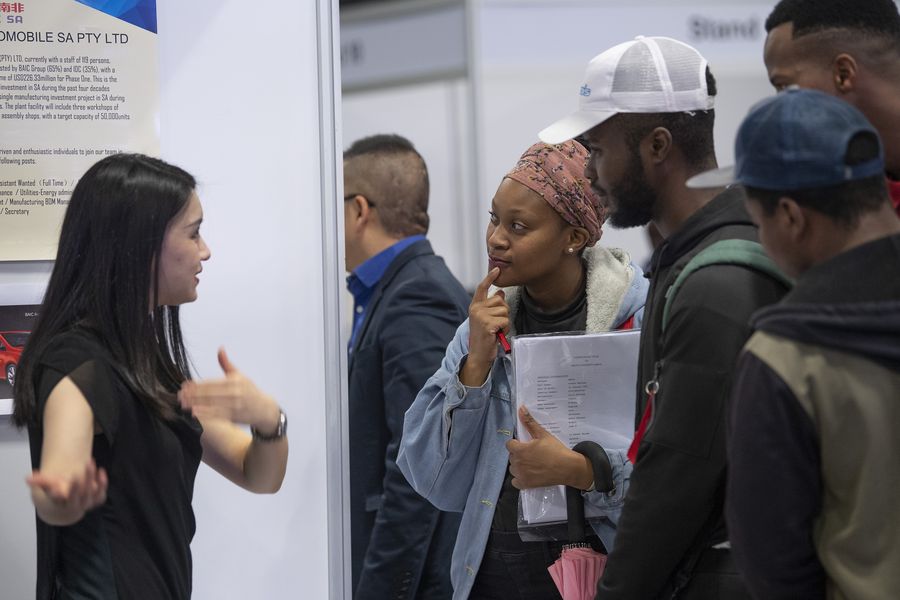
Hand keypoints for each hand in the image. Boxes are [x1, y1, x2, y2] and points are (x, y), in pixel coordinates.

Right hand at [27, 459, 107, 516]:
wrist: (67, 506)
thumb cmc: (55, 493)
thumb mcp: (45, 488)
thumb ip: (38, 482)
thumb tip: (28, 478)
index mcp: (59, 505)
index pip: (58, 500)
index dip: (57, 494)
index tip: (55, 487)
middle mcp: (73, 506)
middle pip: (77, 496)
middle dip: (79, 482)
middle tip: (80, 468)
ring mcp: (86, 504)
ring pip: (91, 494)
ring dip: (92, 478)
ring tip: (90, 462)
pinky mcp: (96, 500)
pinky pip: (101, 494)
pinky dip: (103, 484)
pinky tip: (101, 471)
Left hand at [178, 348, 279, 432]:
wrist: (264, 409)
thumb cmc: (250, 391)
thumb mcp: (240, 375)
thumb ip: (226, 363)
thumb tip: (220, 348)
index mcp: (235, 381)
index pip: (212, 383)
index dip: (197, 384)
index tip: (184, 385)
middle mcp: (235, 393)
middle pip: (209, 394)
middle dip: (193, 395)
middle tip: (179, 395)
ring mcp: (235, 406)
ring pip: (211, 405)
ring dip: (196, 404)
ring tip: (183, 404)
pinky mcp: (234, 417)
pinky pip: (217, 415)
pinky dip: (205, 414)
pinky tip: (195, 413)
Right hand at [460, 268, 508, 385]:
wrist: (479, 355)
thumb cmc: (484, 338)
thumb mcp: (487, 319)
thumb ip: (492, 306)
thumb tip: (501, 292)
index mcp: (475, 306)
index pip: (482, 288)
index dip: (490, 277)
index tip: (497, 269)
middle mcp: (476, 309)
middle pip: (500, 301)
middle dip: (504, 312)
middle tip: (497, 324)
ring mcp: (481, 316)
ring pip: (505, 311)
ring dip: (505, 322)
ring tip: (496, 330)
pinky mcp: (487, 324)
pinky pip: (505, 320)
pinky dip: (505, 329)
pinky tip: (497, 334)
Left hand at [506, 406, 593, 489]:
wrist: (567, 468)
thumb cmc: (555, 450)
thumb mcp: (542, 434)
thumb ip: (529, 422)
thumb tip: (521, 408)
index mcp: (520, 450)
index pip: (509, 444)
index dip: (517, 443)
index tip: (526, 444)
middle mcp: (517, 463)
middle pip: (512, 456)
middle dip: (519, 454)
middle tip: (532, 453)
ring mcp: (521, 475)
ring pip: (513, 468)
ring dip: (519, 466)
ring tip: (531, 463)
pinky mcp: (525, 485)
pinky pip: (515, 481)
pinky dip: (520, 478)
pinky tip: (528, 474)